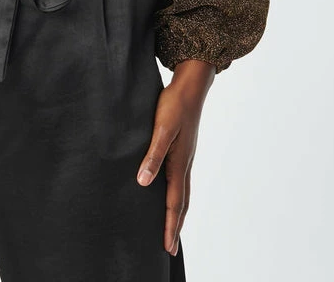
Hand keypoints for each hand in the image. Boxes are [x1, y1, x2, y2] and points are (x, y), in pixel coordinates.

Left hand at [135, 59, 215, 255]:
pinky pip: (181, 180)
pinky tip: (171, 191)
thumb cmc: (173, 106)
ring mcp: (185, 157)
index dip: (170, 225)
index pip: (174, 202)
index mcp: (179, 163)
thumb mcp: (161, 129)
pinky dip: (178, 194)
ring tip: (173, 226)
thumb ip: (153, 155)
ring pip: (183, 192)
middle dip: (175, 225)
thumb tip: (144, 182)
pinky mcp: (183, 148)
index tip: (167, 247)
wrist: (190, 86)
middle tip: (171, 247)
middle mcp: (184, 164)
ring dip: (178, 212)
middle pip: (182, 203)